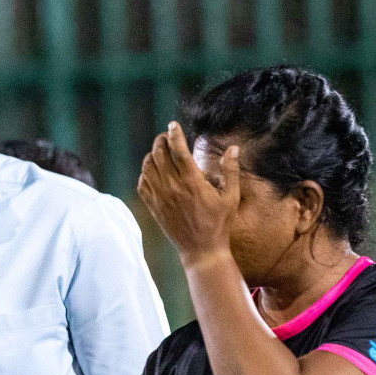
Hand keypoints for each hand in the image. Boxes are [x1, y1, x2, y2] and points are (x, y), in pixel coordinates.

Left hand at [136, 122, 241, 264]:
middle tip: (166, 136)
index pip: (178, 151)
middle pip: (158, 155)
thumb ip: (231, 171)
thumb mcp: (231, 197)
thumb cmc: (219, 223)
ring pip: (147, 168)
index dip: (174, 135)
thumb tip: (233, 148)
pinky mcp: (153, 207)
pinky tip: (152, 171)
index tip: (173, 124)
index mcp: (192, 183)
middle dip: (160, 140)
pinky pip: (142, 184)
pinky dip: (144, 173)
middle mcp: (173, 188)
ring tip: (158, 151)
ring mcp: (160, 198)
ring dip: (151, 155)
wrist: (201, 250)